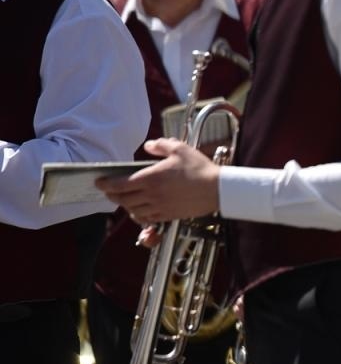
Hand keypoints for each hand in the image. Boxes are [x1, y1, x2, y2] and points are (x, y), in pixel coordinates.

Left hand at [97, 138, 220, 225]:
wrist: (218, 189)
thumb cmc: (200, 168)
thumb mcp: (180, 149)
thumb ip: (161, 145)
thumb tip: (148, 145)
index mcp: (151, 178)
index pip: (120, 184)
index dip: (106, 184)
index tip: (99, 182)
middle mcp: (152, 195)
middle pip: (122, 199)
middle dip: (112, 195)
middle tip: (108, 191)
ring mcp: (159, 207)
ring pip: (133, 210)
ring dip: (125, 205)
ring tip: (123, 199)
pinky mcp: (168, 215)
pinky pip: (147, 218)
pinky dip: (138, 215)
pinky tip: (139, 210)